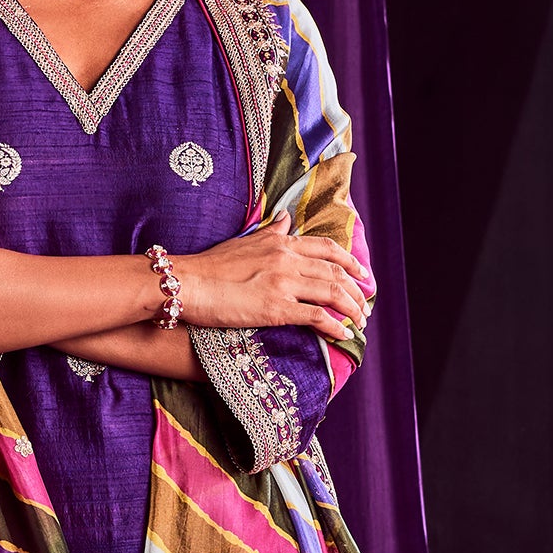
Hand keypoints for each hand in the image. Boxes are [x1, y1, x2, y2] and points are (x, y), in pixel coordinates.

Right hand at [174, 213, 374, 337]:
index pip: (326, 248)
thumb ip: (270, 232)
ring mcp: (283, 284)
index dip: (350, 261)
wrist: (187, 282)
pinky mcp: (276, 309)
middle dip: (356, 291)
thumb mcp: (244, 241)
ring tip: (360, 322)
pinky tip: (344, 335)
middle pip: (336, 272)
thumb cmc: (209, 265)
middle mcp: (287, 260)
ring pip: (332, 293)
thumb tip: (286, 218)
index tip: (362, 275)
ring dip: (351, 309)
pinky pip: (316, 317)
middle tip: (365, 305)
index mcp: (281, 243)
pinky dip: (335, 326)